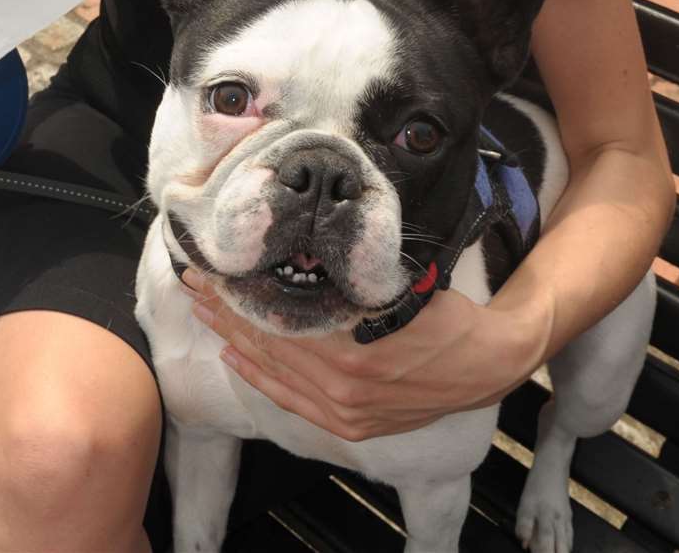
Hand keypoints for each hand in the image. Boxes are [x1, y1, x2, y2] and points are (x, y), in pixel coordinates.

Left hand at [182, 269, 545, 440]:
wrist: (486, 362)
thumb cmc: (444, 314)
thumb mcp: (397, 283)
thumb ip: (349, 279)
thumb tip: (302, 252)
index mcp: (351, 348)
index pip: (275, 316)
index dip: (238, 292)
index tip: (210, 268)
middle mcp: (340, 385)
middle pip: (266, 342)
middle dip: (225, 310)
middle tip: (193, 281)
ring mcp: (343, 410)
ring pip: (272, 371)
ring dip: (233, 339)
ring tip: (204, 311)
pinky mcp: (349, 425)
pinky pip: (290, 400)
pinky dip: (258, 377)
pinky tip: (233, 357)